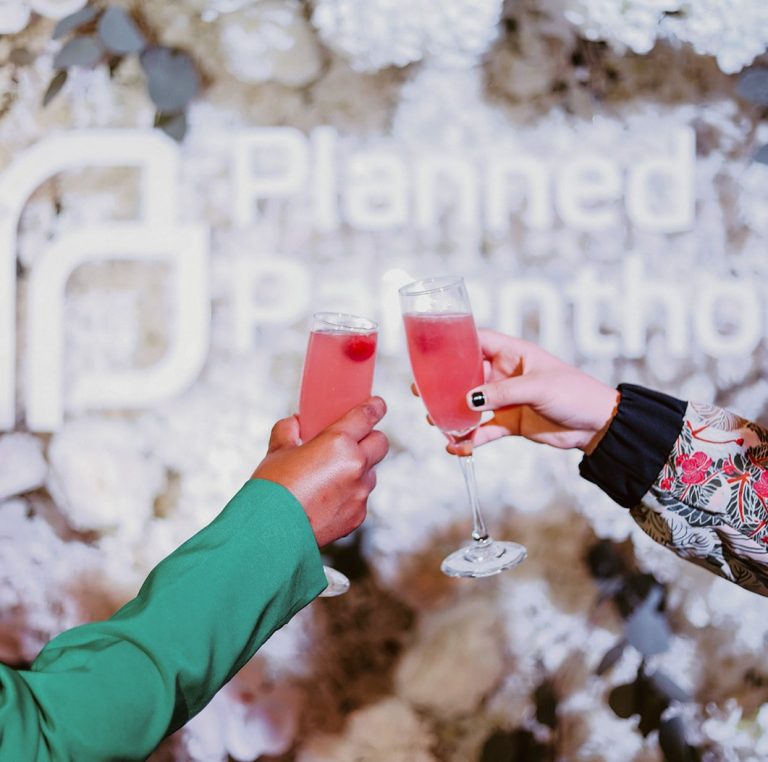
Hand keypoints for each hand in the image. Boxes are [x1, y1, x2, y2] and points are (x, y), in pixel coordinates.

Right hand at [252, 397, 388, 546]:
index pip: (367, 416)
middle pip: (380, 443)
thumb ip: (288, 430)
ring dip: (359, 469)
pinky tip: (326, 499)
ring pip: (370, 472)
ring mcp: (360, 492)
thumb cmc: (272, 489)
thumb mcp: (277, 452)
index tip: (377, 404)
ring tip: (331, 476)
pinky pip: (360, 497)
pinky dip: (350, 494)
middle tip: (353, 441)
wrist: (270, 533)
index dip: (375, 407)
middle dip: (370, 439)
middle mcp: (356, 465)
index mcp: (338, 442)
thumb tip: (296, 422)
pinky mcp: (358, 515)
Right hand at [425, 330, 618, 455]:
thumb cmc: (574, 393)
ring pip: (470, 405)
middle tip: (421, 393)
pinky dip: (469, 439)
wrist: (597, 425)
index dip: (453, 344)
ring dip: (452, 414)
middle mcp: (504, 374)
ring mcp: (505, 399)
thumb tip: (468, 401)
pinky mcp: (509, 423)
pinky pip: (483, 431)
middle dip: (443, 385)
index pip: (476, 341)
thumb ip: (500, 393)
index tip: (430, 352)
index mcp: (512, 353)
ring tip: (434, 422)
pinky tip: (456, 447)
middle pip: (465, 375)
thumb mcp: (536, 387)